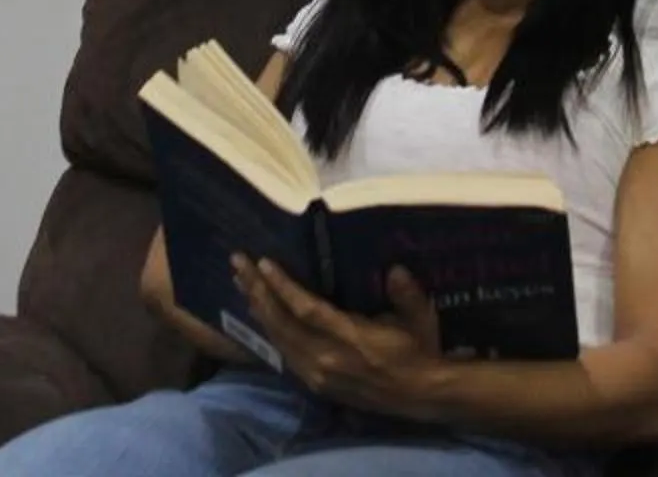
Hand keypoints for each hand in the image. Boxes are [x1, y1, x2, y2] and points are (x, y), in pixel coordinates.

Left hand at [232, 256, 446, 419]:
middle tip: (237, 263)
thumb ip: (406, 294)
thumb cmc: (419, 350)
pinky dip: (269, 332)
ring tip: (241, 282)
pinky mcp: (316, 384)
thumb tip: (395, 269)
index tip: (263, 263)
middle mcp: (327, 359)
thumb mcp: (420, 318)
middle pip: (282, 323)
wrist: (420, 395)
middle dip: (257, 291)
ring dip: (258, 309)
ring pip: (278, 339)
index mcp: (351, 339)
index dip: (283, 286)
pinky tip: (260, 315)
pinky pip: (284, 355)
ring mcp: (318, 375)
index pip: (307, 310)